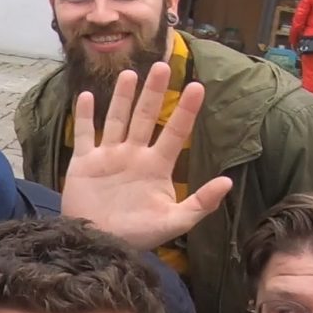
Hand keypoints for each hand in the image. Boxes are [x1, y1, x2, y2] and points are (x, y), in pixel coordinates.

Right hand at [55, 64, 234, 249]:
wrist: (98, 247)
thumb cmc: (137, 236)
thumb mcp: (173, 222)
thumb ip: (201, 203)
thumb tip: (228, 182)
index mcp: (156, 166)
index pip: (175, 131)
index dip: (186, 110)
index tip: (197, 86)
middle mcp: (133, 155)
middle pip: (146, 116)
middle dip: (154, 92)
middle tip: (162, 65)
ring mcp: (108, 156)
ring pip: (117, 119)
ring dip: (123, 97)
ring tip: (130, 74)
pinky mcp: (83, 163)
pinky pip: (84, 134)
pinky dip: (84, 116)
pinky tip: (86, 96)